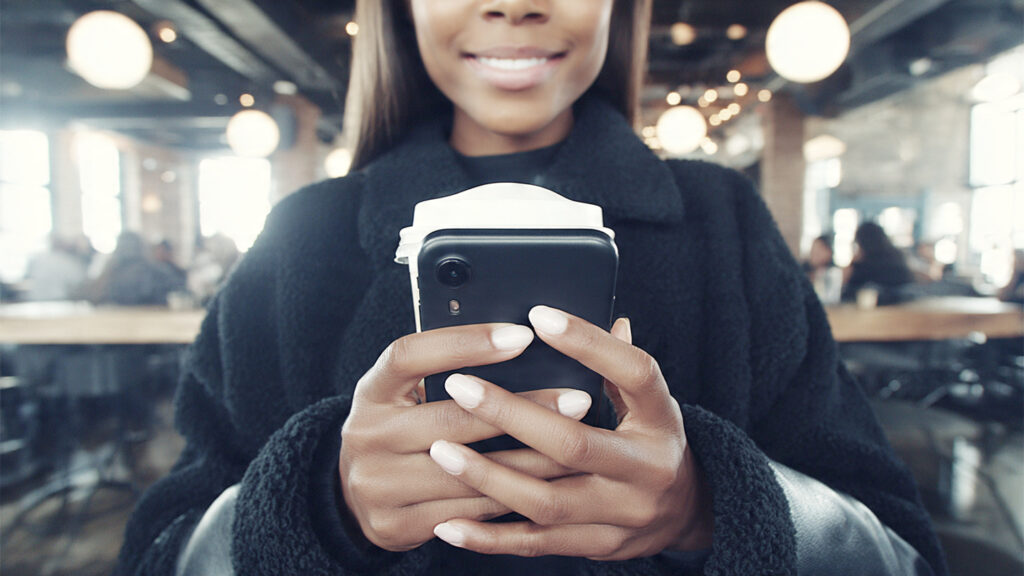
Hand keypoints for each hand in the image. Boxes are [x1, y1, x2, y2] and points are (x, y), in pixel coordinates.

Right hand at [340, 323, 593, 550]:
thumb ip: (446, 371)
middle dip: (523, 409)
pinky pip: (466, 511)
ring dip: (530, 461)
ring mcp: (377, 486)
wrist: (355, 496)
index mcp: (371, 391)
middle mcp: (367, 436)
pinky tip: (549, 484)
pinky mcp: (394, 526)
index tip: (523, 336)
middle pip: (450, 419)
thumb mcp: (406, 393)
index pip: (411, 355)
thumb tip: (521, 339)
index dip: (465, 343)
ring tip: (579, 447)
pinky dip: (511, 498)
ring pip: (468, 473)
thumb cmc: (401, 428)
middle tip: (579, 400)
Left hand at [428, 307, 712, 559]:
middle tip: (459, 388)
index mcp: (662, 418)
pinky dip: (490, 538)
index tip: (539, 316)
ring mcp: (623, 515)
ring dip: (489, 477)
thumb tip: (612, 317)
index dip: (588, 343)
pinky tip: (449, 524)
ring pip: (547, 501)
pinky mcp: (600, 547)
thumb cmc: (655, 441)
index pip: (632, 373)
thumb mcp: (651, 401)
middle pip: (574, 444)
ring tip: (441, 451)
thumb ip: (622, 366)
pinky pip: (537, 544)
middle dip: (510, 415)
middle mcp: (647, 469)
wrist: (691, 513)